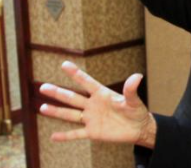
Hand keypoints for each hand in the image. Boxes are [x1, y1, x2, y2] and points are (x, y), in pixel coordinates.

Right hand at [39, 61, 155, 147]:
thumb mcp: (134, 100)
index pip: (87, 82)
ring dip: (57, 111)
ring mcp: (91, 119)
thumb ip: (131, 89)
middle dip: (58, 93)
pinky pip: (76, 134)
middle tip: (43, 87)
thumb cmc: (136, 111)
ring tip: (42, 107)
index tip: (65, 64)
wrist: (138, 128)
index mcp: (102, 94)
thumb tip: (138, 76)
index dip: (76, 74)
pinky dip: (65, 136)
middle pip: (73, 98)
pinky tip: (53, 137)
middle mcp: (93, 105)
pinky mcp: (93, 132)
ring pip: (70, 115)